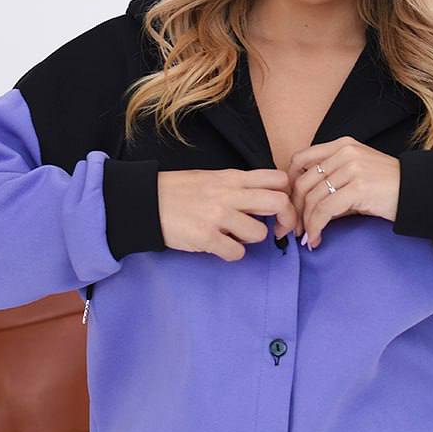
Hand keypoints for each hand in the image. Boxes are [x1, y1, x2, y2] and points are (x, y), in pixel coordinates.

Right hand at [157, 169, 297, 259]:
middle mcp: (229, 194)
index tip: (280, 207)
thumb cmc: (178, 191)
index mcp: (232, 178)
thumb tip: (264, 200)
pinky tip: (220, 247)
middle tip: (278, 230)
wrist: (145, 202)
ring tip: (235, 236)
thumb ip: (238, 186)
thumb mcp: (211, 178)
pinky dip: (232, 254)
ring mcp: (218, 216)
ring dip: (251, 239)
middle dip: (286, 220)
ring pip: (259, 233)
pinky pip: (236, 253)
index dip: (287, 195)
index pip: (277, 179)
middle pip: (279, 203)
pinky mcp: (206, 237)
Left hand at [286, 137, 400, 248]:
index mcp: (342, 145)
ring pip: (312, 198)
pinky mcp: (358, 187)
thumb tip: (303, 207)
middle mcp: (345, 152)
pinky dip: (316, 227)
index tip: (289, 205)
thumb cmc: (388, 188)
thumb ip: (331, 182)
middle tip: (293, 229)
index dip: (290, 185)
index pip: (300, 160)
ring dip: (306, 223)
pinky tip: (317, 238)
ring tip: (307, 237)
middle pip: (303, 182)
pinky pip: (325, 210)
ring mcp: (352, 168)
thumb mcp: (356, 175)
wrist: (418, 192)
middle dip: (294, 210)